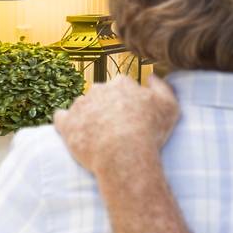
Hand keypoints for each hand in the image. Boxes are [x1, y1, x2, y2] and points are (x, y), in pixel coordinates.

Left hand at [53, 75, 179, 177]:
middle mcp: (98, 89)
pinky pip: (62, 118)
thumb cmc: (150, 132)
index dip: (129, 101)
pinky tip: (77, 132)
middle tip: (117, 126)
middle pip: (102, 94)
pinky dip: (68, 123)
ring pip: (83, 106)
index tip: (134, 116)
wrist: (124, 156)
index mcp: (121, 83)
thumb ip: (162, 87)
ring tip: (100, 135)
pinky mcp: (66, 123)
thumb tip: (151, 76)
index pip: (122, 86)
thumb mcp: (170, 107)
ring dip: (89, 115)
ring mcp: (80, 105)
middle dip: (107, 106)